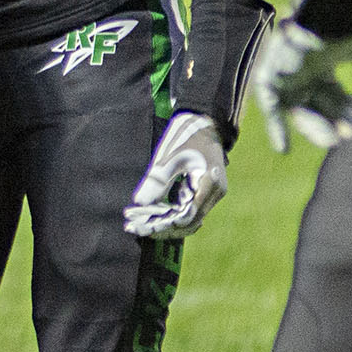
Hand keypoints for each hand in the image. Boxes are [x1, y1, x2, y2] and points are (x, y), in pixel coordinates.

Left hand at [122, 112, 228, 240]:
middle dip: (162, 228)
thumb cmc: (186, 135)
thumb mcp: (169, 156)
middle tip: (135, 228)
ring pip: (190, 220)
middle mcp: (215, 193)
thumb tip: (139, 202)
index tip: (142, 227)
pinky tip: (154, 218)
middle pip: (188, 222)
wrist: (205, 123)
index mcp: (208, 183)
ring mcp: (213, 194)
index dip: (164, 224)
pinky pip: (190, 211)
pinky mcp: (207, 193)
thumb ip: (156, 180)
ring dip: (167, 224)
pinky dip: (173, 216)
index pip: (186, 215)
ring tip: (141, 226)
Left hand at [251, 18, 351, 152]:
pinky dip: (275, 124)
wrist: (337, 1)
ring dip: (310, 125)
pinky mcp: (272, 68)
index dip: (343, 115)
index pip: (331, 97)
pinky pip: (269, 101)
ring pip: (293, 107)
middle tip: (343, 135)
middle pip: (313, 105)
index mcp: (322, 61)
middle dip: (329, 124)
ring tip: (329, 137)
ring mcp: (286, 67)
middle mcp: (302, 66)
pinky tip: (283, 146)